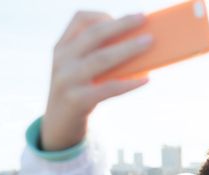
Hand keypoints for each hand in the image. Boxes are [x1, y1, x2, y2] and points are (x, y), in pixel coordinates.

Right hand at [42, 12, 152, 150]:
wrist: (58, 125)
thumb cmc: (79, 92)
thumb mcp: (79, 69)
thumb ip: (97, 54)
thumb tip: (138, 43)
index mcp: (62, 47)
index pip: (80, 19)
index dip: (104, 15)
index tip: (129, 17)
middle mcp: (62, 60)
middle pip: (94, 35)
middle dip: (122, 25)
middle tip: (144, 19)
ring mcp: (67, 80)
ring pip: (102, 58)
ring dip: (129, 48)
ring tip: (149, 42)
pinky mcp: (77, 100)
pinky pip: (109, 88)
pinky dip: (129, 83)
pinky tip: (146, 79)